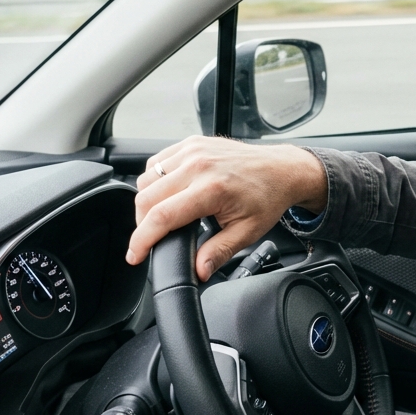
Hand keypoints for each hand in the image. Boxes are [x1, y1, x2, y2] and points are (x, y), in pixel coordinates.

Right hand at [125, 135, 327, 281]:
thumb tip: (198, 271)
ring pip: (146, 179)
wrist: (281, 169)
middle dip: (141, 224)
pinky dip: (154, 181)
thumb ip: (218, 252)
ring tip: (160, 218)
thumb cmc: (267, 198)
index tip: (134, 255)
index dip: (141, 240)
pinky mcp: (191, 143)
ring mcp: (193, 150)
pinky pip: (156, 163)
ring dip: (146, 202)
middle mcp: (199, 165)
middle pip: (146, 198)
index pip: (161, 217)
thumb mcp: (247, 232)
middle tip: (151, 240)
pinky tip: (166, 194)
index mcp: (212, 189)